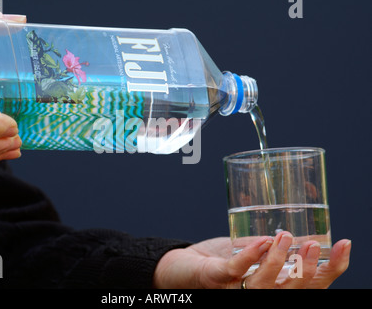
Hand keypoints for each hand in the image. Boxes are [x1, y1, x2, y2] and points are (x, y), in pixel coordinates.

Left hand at [153, 231, 350, 288]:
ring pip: (266, 285)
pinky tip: (262, 242)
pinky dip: (251, 257)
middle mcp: (258, 293)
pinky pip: (236, 272)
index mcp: (272, 286)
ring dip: (280, 261)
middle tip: (314, 245)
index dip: (330, 269)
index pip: (309, 285)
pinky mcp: (216, 279)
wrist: (180, 266)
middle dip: (308, 270)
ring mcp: (236, 290)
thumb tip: (290, 230)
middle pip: (294, 291)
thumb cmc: (216, 261)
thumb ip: (267, 248)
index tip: (344, 244)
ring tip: (286, 236)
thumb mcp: (248, 253)